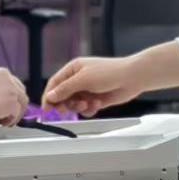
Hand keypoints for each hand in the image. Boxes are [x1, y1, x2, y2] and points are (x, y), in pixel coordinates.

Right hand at [0, 64, 27, 125]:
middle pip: (19, 90)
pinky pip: (16, 113)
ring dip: (16, 112)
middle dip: (16, 103)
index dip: (9, 94)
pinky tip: (3, 123)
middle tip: (10, 113)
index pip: (9, 81)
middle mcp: (5, 76)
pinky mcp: (12, 102)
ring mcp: (10, 89)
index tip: (5, 102)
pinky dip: (11, 120)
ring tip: (7, 120)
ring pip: (21, 102)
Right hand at [43, 43, 178, 116]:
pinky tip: (97, 104)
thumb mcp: (83, 79)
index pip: (55, 84)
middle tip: (66, 110)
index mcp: (73, 69)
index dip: (49, 96)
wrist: (132, 78)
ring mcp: (87, 90)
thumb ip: (65, 89)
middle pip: (62, 96)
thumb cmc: (109, 72)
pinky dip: (89, 109)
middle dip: (64, 104)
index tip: (46, 109)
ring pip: (74, 104)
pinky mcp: (96, 99)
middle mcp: (79, 79)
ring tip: (87, 104)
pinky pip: (86, 109)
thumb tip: (50, 96)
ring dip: (78, 107)